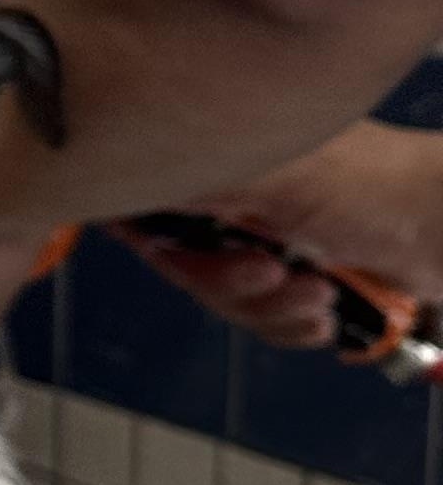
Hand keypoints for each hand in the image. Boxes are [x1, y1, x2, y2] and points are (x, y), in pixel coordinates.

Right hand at [118, 120, 442, 351]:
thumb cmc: (374, 188)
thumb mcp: (271, 177)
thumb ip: (188, 179)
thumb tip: (111, 174)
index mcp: (217, 160)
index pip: (142, 203)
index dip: (153, 238)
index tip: (181, 254)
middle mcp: (231, 197)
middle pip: (180, 262)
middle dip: (230, 284)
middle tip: (274, 274)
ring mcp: (263, 238)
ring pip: (222, 298)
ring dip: (270, 309)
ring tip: (317, 294)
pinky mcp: (293, 275)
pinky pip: (263, 319)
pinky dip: (292, 324)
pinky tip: (325, 311)